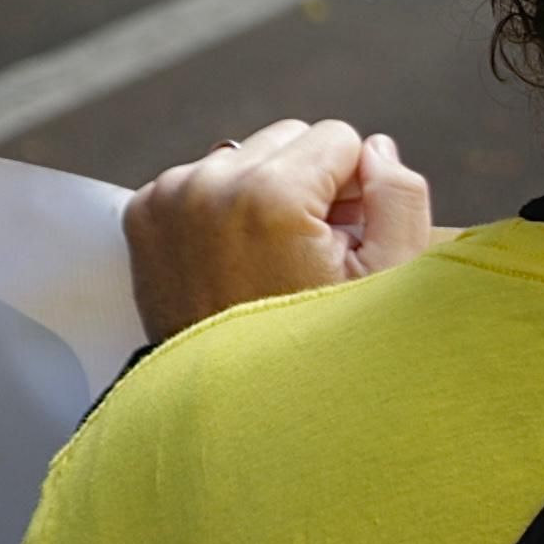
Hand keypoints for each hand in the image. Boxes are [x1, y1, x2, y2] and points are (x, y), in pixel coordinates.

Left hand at [122, 119, 435, 340]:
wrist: (231, 406)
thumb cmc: (318, 348)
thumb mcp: (390, 278)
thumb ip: (400, 195)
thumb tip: (375, 150)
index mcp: (270, 193)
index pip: (340, 137)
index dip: (356, 189)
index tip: (342, 241)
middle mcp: (209, 182)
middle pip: (289, 137)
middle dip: (309, 182)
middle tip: (309, 250)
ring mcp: (168, 196)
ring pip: (246, 154)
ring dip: (266, 191)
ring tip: (271, 256)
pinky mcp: (142, 212)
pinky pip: (202, 178)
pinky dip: (224, 206)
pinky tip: (235, 256)